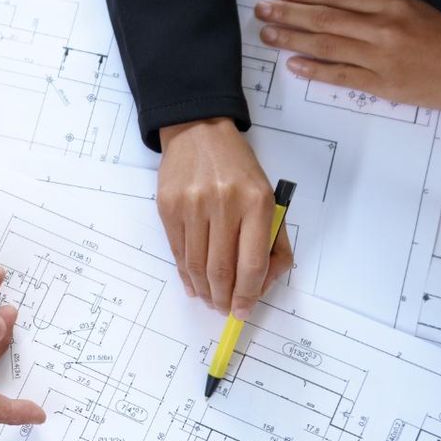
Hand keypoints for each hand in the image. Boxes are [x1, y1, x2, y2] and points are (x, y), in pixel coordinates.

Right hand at [157, 118, 294, 316]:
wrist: (198, 131)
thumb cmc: (238, 169)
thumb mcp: (267, 196)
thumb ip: (272, 240)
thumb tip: (261, 284)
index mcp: (257, 202)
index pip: (252, 263)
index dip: (248, 294)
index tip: (244, 309)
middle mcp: (224, 203)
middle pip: (221, 269)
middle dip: (224, 298)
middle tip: (225, 309)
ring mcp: (192, 205)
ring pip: (197, 265)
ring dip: (204, 290)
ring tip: (210, 299)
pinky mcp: (168, 207)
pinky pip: (178, 251)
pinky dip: (185, 274)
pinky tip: (193, 283)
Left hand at [255, 0, 440, 115]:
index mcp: (393, 3)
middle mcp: (383, 28)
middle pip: (325, 20)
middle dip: (289, 14)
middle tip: (262, 11)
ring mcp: (381, 58)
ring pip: (327, 46)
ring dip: (293, 40)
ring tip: (268, 35)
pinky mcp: (384, 86)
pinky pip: (343, 77)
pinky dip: (317, 71)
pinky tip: (295, 65)